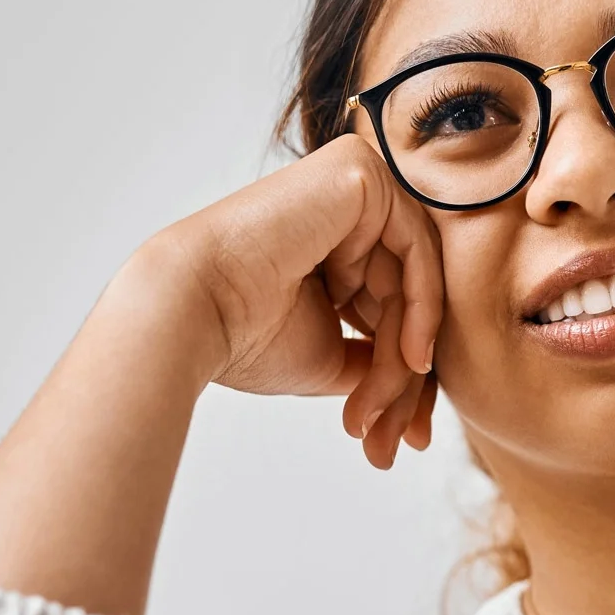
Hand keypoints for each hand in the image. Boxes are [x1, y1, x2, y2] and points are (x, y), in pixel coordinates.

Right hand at [146, 132, 442, 469]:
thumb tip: (423, 380)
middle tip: (397, 440)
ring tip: (377, 411)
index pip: (396, 306)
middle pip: (409, 296)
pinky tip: (411, 359)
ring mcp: (354, 183)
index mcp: (333, 243)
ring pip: (416, 283)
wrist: (191, 313)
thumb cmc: (243, 336)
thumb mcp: (333, 355)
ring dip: (405, 360)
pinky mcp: (359, 174)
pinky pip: (417, 249)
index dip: (407, 376)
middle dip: (407, 378)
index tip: (409, 439)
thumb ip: (381, 356)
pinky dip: (422, 310)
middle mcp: (346, 209)